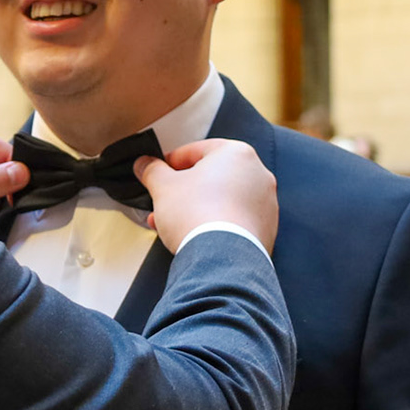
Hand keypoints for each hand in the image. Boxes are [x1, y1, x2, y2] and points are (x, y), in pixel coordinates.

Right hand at [135, 139, 277, 254]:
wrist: (220, 258)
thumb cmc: (197, 215)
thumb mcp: (163, 186)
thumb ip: (152, 170)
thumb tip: (144, 164)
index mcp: (237, 153)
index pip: (196, 150)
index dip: (171, 162)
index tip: (158, 172)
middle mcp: (257, 174)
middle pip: (211, 177)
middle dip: (183, 190)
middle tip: (164, 200)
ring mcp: (265, 204)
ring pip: (222, 200)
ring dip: (196, 208)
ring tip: (171, 223)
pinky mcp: (265, 229)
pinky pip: (233, 220)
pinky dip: (214, 224)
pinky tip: (192, 236)